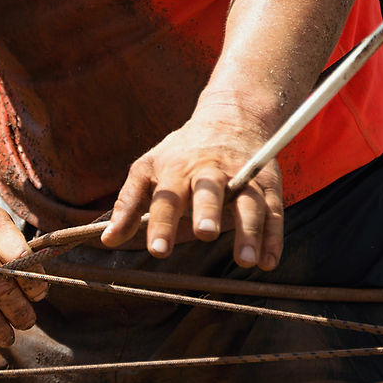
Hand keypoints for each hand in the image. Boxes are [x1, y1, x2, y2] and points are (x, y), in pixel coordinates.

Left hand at [101, 111, 283, 270]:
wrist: (229, 120)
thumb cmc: (179, 153)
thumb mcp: (147, 169)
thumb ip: (128, 205)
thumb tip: (107, 240)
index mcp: (177, 167)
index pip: (167, 197)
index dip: (161, 223)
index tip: (157, 250)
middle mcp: (211, 170)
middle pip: (210, 189)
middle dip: (208, 210)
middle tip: (204, 234)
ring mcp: (244, 176)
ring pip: (250, 202)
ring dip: (249, 230)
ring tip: (245, 260)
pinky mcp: (269, 184)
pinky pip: (275, 211)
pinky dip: (274, 237)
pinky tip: (269, 262)